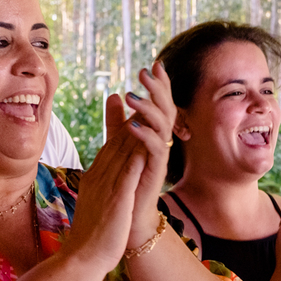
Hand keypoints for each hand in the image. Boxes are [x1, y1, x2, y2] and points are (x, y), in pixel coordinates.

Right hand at [63, 94, 146, 272]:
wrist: (82, 258)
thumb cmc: (91, 234)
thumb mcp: (97, 202)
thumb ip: (102, 184)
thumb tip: (104, 173)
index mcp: (96, 177)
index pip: (113, 145)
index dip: (125, 123)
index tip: (136, 105)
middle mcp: (100, 177)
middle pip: (118, 142)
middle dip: (132, 116)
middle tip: (145, 95)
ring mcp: (106, 188)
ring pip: (123, 153)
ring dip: (135, 129)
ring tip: (148, 108)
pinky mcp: (115, 201)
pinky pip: (127, 175)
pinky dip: (136, 157)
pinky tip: (146, 142)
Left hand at [122, 62, 175, 247]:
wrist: (128, 216)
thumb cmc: (126, 180)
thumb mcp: (118, 144)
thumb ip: (116, 121)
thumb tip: (114, 95)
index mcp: (154, 133)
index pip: (160, 103)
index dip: (160, 85)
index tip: (156, 64)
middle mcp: (161, 142)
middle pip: (166, 108)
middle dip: (158, 89)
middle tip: (144, 71)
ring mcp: (160, 156)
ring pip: (163, 125)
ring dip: (148, 108)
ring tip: (133, 94)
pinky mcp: (156, 171)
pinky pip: (156, 149)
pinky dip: (145, 135)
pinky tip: (132, 126)